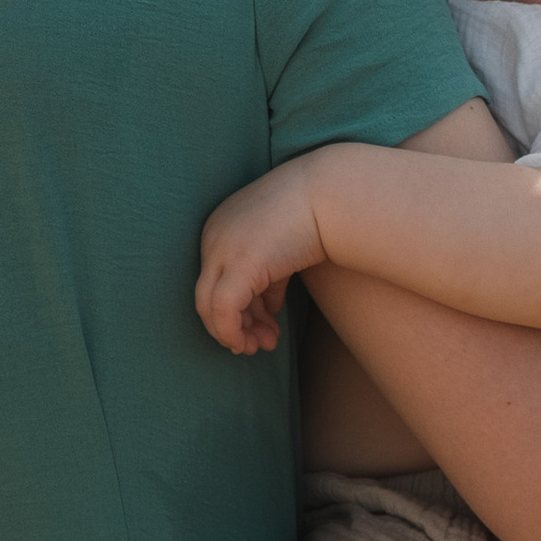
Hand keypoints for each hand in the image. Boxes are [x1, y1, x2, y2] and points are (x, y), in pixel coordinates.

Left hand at [196, 161, 326, 356]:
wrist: (333, 194)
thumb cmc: (316, 215)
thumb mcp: (283, 248)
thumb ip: (269, 277)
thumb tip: (269, 308)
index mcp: (219, 227)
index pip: (217, 279)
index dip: (238, 308)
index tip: (261, 326)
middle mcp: (213, 237)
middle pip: (207, 296)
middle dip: (232, 326)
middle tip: (254, 346)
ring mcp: (223, 250)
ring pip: (211, 308)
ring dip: (237, 334)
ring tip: (264, 346)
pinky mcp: (240, 265)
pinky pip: (224, 311)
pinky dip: (235, 332)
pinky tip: (263, 340)